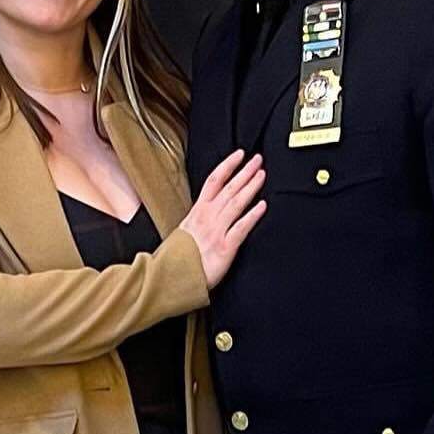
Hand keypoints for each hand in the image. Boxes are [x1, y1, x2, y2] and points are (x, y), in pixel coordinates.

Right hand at [180, 150, 266, 288]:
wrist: (170, 279)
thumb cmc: (177, 259)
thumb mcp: (185, 232)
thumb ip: (198, 220)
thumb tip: (209, 211)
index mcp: (197, 212)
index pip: (214, 181)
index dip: (228, 166)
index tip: (239, 155)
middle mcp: (207, 218)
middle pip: (229, 188)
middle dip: (245, 172)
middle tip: (258, 159)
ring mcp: (216, 231)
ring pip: (236, 203)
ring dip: (250, 187)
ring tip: (262, 175)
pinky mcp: (225, 247)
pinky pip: (241, 228)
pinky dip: (252, 215)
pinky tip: (263, 205)